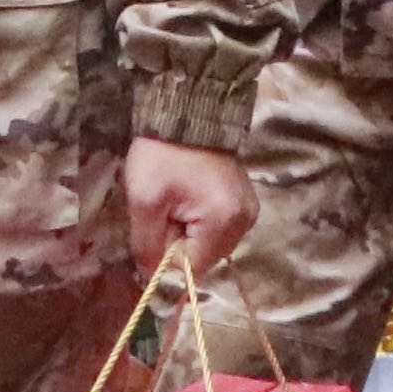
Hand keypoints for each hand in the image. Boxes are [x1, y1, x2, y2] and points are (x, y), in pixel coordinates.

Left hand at [123, 136, 256, 277]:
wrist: (186, 113)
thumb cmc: (163, 155)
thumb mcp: (144, 201)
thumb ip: (148, 246)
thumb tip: (152, 277)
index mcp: (224, 221)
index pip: (192, 267)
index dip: (167, 256)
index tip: (154, 228)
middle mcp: (244, 221)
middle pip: (204, 258)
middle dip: (178, 243)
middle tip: (165, 210)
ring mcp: (248, 211)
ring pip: (209, 245)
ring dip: (188, 234)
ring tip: (176, 202)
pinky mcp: (244, 203)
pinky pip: (218, 229)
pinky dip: (199, 223)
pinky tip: (188, 199)